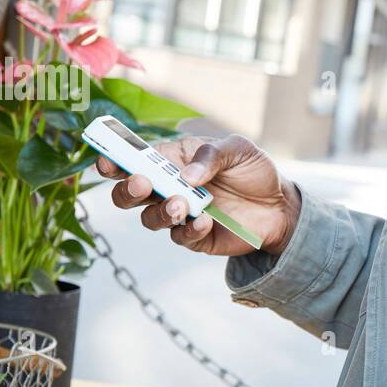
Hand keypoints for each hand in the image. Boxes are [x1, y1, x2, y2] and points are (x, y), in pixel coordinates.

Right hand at [97, 134, 300, 256]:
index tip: (107, 162)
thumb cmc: (252, 170)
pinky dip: (189, 229)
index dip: (114, 161)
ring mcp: (179, 214)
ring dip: (161, 212)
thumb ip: (211, 155)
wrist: (280, 205)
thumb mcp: (238, 149)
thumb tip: (187, 175)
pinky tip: (205, 221)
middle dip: (128, 190)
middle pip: (129, 194)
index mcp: (170, 161)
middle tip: (142, 184)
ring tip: (181, 204)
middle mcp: (167, 188)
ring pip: (150, 219)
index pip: (133, 160)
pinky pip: (181, 237)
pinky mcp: (195, 237)